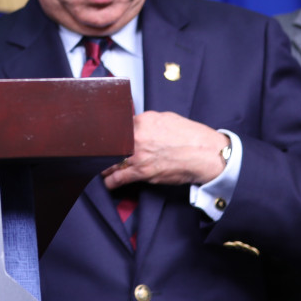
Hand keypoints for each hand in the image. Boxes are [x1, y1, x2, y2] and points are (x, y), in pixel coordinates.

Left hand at [101, 110, 228, 189]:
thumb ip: (144, 120)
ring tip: (97, 166)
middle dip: (102, 148)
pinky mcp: (143, 172)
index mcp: (141, 121)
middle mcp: (136, 137)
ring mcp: (138, 156)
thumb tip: (133, 124)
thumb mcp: (165, 118)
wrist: (206, 154)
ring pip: (112, 161)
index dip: (108, 131)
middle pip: (110, 143)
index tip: (102, 135)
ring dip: (102, 165)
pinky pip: (120, 178)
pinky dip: (110, 181)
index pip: (117, 125)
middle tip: (94, 151)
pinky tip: (105, 181)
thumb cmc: (190, 135)